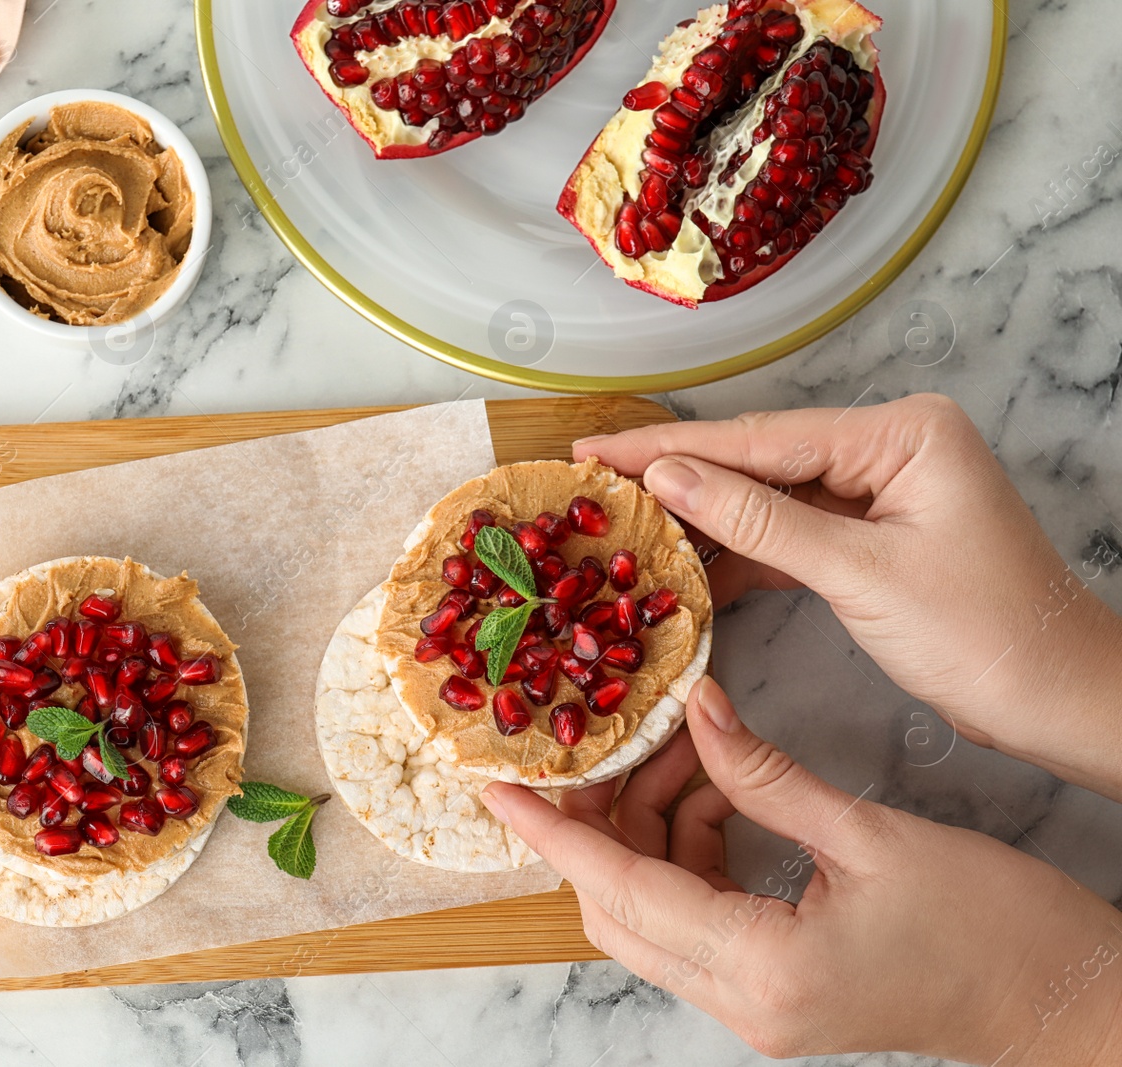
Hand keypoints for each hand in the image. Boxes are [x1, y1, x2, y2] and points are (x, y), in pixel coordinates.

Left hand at [484, 678, 1121, 1064]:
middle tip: (598, 745)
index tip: (498, 788)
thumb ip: (768, 777)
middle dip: (600, 822)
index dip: (554, 836)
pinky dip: (695, 848)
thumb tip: (700, 712)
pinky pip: (701, 915)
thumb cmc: (996, 928)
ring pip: (658, 910)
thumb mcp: (874, 838)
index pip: (622, 892)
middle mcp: (742, 1001)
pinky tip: (719, 789)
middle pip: (622, 908)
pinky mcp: (776, 990)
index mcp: (762, 969)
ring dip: (655, 826)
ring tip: (684, 749)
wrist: (1069, 1004)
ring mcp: (756, 1004)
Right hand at [575, 394, 1121, 799]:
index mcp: (900, 433)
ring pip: (768, 497)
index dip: (671, 448)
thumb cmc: (984, 635)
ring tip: (622, 526)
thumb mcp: (860, 574)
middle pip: (759, 459)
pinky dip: (742, 553)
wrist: (1057, 700)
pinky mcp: (874, 535)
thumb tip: (668, 478)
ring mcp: (882, 490)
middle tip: (592, 483)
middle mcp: (890, 446)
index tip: (598, 452)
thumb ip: (758, 521)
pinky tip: (686, 568)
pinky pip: (791, 533)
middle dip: (677, 477)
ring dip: (702, 519)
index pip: (762, 437)